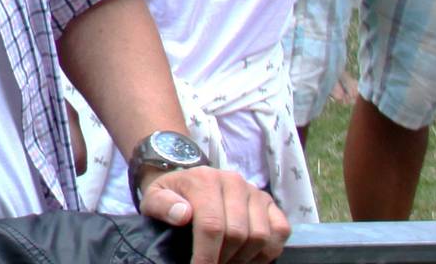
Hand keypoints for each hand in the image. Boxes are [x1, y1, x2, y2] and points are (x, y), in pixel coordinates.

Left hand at [138, 165, 289, 263]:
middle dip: (223, 258)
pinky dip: (267, 251)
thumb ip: (162, 205)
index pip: (211, 225)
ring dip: (244, 258)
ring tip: (226, 262)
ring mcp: (255, 192)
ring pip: (260, 236)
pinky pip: (281, 231)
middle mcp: (234, 182)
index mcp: (204, 180)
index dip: (206, 255)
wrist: (188, 181)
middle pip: (238, 234)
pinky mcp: (270, 203)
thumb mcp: (154, 198)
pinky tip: (248, 257)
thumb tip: (182, 215)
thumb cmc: (172, 195)